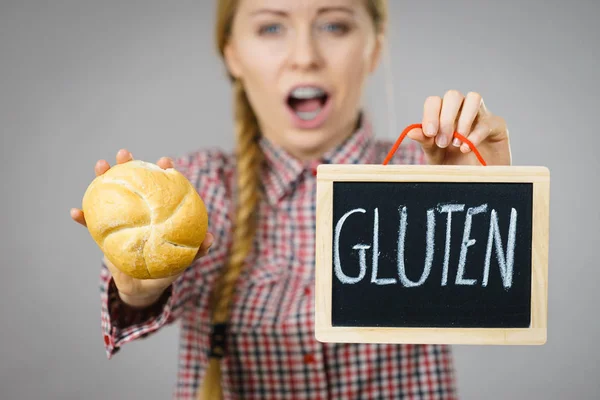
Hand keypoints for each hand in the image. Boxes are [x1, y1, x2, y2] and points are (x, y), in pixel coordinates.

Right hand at [70, 149, 213, 306]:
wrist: (142, 288)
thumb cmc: (165, 270)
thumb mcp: (181, 261)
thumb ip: (197, 251)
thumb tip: (210, 239)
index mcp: (157, 211)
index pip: (162, 186)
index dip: (163, 171)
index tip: (164, 161)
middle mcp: (139, 209)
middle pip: (134, 182)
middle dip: (129, 163)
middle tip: (124, 153)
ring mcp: (120, 218)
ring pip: (110, 194)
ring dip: (102, 178)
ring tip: (100, 165)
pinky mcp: (104, 233)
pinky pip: (91, 224)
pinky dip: (82, 217)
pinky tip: (75, 212)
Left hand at [407, 90, 511, 165]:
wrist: (476, 182)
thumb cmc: (454, 166)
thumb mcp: (436, 156)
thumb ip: (425, 142)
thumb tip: (410, 132)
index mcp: (442, 115)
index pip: (434, 102)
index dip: (431, 114)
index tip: (430, 133)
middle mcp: (461, 110)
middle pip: (453, 96)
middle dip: (446, 118)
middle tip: (443, 142)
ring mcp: (480, 115)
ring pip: (473, 98)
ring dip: (463, 120)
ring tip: (457, 144)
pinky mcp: (497, 125)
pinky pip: (487, 121)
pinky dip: (475, 134)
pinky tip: (467, 148)